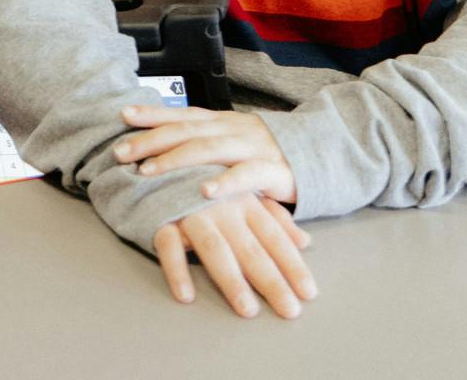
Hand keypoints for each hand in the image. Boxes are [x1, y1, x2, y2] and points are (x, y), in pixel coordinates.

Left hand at [115, 103, 295, 205]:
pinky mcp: (273, 169)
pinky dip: (225, 183)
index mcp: (223, 121)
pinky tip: (204, 191)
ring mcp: (253, 146)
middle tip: (121, 152)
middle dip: (151, 140)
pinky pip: (247, 174)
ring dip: (175, 160)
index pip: (182, 113)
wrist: (319, 157)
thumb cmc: (267, 155)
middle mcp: (234, 128)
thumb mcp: (234, 144)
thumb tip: (162, 148)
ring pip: (209, 148)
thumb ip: (205, 145)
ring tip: (149, 172)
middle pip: (186, 130)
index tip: (122, 114)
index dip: (152, 113)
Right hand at [154, 194, 315, 319]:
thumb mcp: (243, 192)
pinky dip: (176, 269)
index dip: (292, 264)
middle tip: (289, 311)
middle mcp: (222, 207)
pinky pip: (169, 245)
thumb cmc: (204, 181)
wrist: (157, 157)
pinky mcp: (161, 217)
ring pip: (215, 248)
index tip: (309, 293)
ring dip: (231, 280)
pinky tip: (186, 296)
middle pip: (250, 248)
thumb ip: (274, 217)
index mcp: (244, 200)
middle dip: (271, 280)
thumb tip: (305, 241)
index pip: (274, 236)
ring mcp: (191, 212)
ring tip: (247, 310)